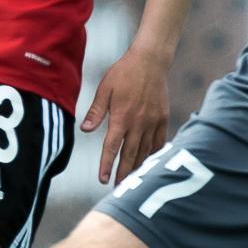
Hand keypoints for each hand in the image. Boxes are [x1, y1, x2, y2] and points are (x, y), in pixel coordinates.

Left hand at [81, 47, 170, 183]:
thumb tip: (85, 130)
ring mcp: (153, 122)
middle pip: (130, 155)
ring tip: (133, 179)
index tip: (102, 179)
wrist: (150, 61)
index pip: (112, 147)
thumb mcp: (105, 89)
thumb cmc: (124, 73)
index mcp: (121, 117)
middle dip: (123, 173)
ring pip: (145, 151)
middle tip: (118, 187)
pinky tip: (150, 162)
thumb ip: (96, 111)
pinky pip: (159, 142)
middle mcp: (138, 123)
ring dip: (138, 167)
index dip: (106, 164)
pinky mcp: (163, 118)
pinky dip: (154, 154)